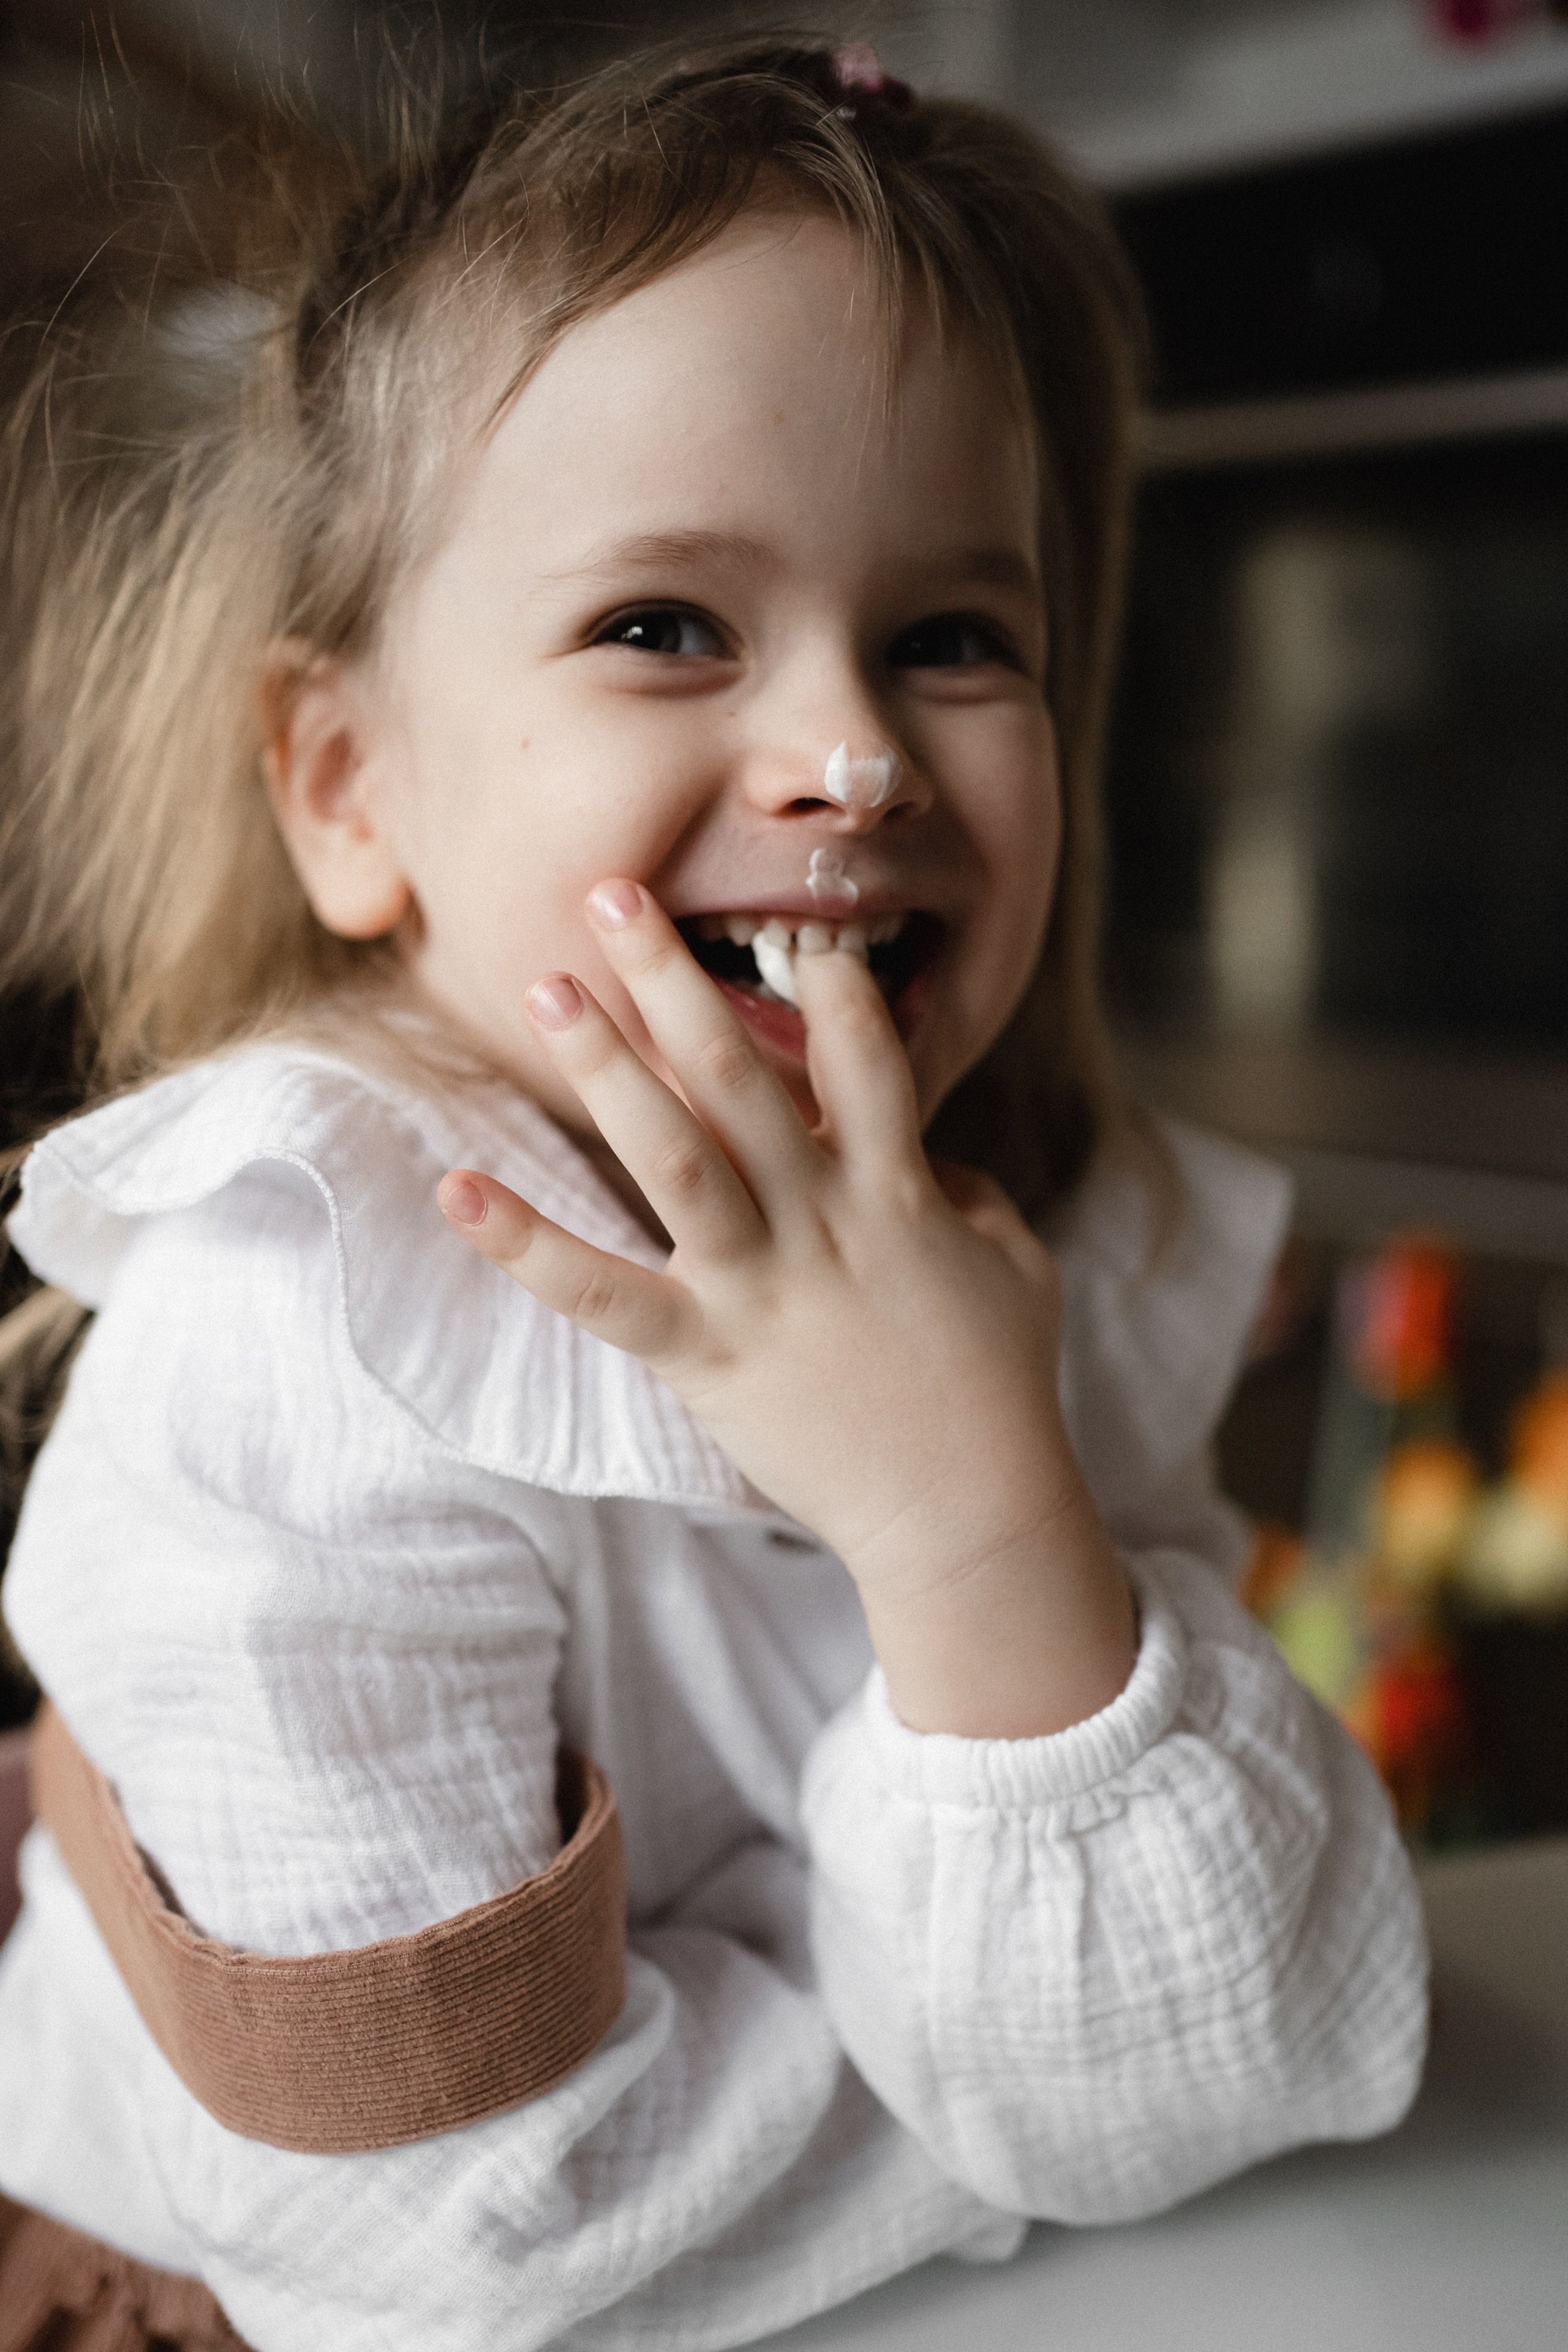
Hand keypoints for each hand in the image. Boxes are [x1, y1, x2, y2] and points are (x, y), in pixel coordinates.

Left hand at [439, 880, 1135, 1736]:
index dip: (830, 980)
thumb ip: (962, 1191)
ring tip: (546, 986)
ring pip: (671, 1154)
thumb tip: (918, 1152)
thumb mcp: (1014, 1263)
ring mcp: (758, 1285)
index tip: (789, 910)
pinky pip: (601, 1294)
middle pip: (739, 1074)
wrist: (966, 1514)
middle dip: (675, 978)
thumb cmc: (1000, 1386)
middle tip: (613, 893)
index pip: (866, 1055)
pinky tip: (458, 1190)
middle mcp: (820, 1220)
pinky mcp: (703, 1354)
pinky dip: (526, 1245)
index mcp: (898, 1191)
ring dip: (606, 1065)